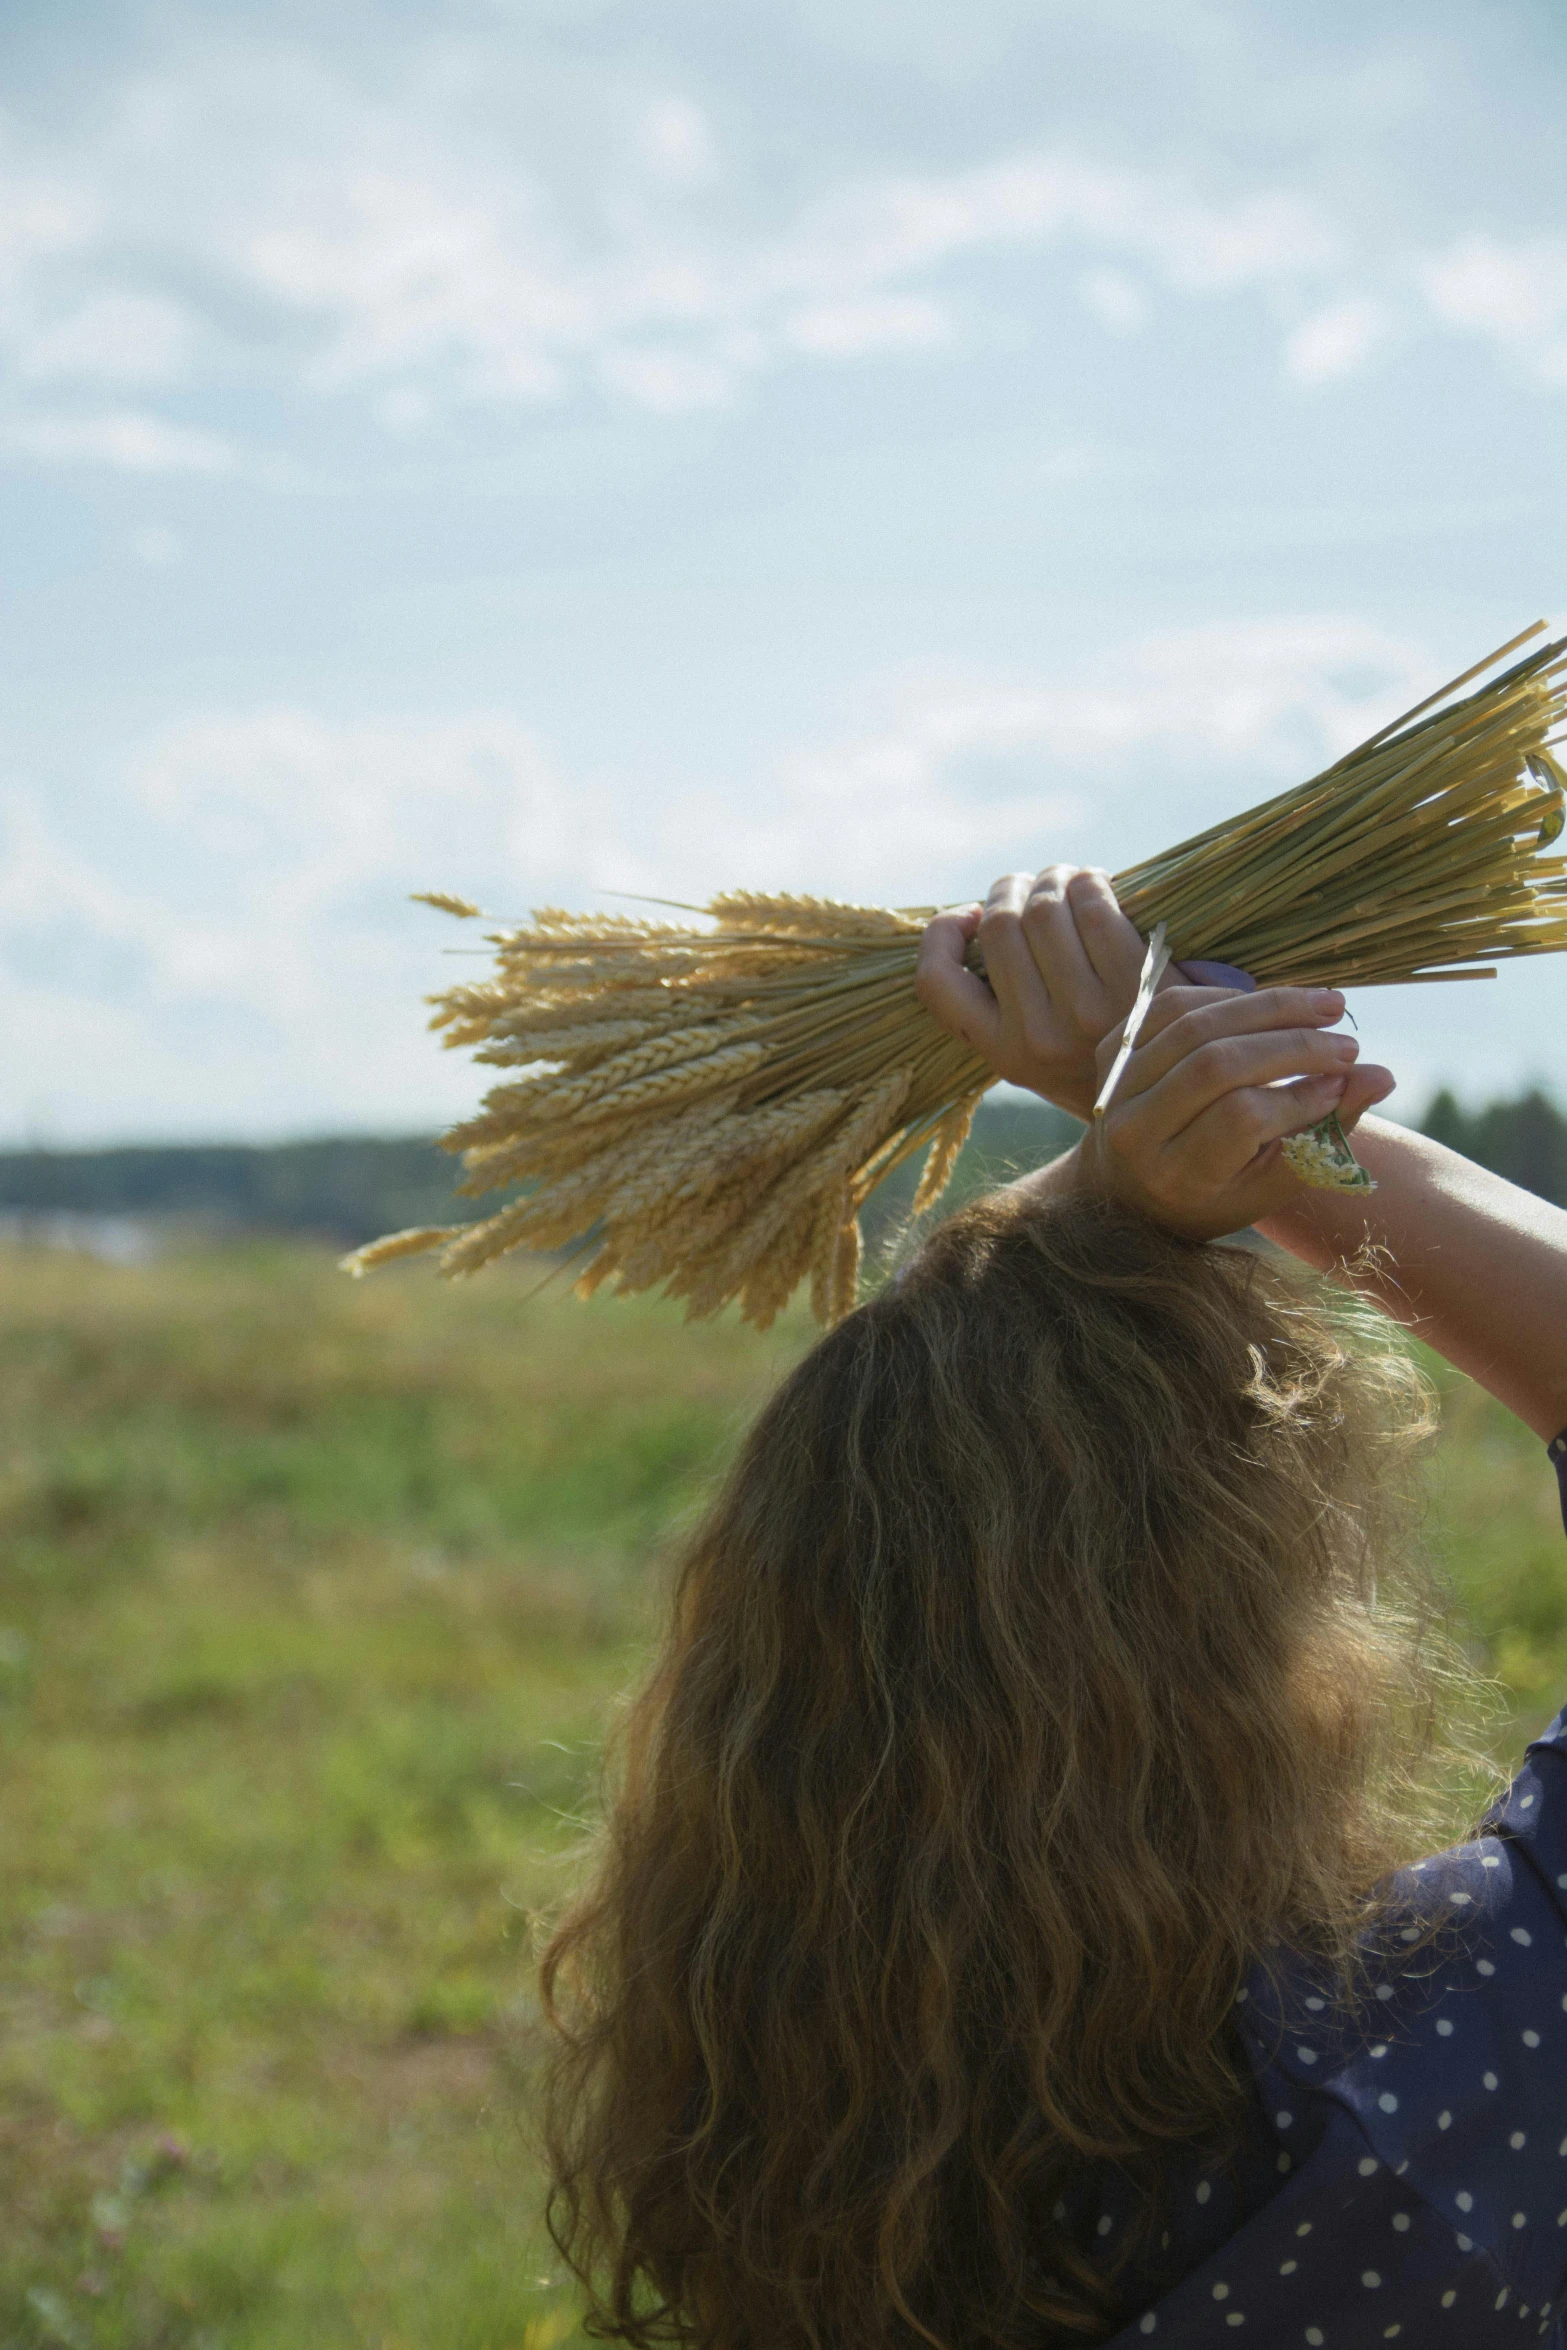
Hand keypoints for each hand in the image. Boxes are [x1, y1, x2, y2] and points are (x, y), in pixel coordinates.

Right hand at [916, 867, 1150, 1121]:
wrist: (1178, 1095)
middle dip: (1011, 888)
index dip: (941, 933)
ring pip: (1045, 909)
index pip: (937, 982)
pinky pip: (1095, 907)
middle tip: (1032, 884)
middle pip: (1000, 925)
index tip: (968, 915)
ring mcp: (1085, 1012)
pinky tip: (1100, 886)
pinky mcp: (1133, 983)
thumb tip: (979, 917)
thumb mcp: (1038, 1057)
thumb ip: (1005, 1004)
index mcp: (1002, 1053)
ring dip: (1054, 878)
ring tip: (1067, 880)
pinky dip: (1091, 882)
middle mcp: (1036, 1036)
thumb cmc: (1102, 1061)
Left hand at [1083, 984, 1396, 1239]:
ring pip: (1195, 1024)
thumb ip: (1324, 1135)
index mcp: (1172, 1176)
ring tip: (1328, 1008)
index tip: (1346, 1083)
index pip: (1241, 1118)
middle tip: (1348, 1042)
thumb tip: (1382, 1077)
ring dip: (1270, 1007)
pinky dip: (1229, 997)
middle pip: (1217, 1063)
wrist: (1125, 1188)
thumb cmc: (1214, 1194)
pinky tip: (1274, 1004)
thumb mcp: (1272, 1182)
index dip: (1300, 1096)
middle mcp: (1132, 1130)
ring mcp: (1114, 1084)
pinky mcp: (1110, 1047)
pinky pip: (1174, 1003)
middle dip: (1293, 1045)